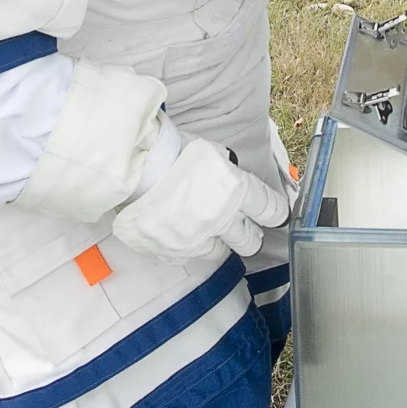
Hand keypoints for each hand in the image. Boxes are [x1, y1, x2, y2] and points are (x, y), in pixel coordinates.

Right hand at [112, 138, 288, 264]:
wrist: (131, 167)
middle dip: (248, 232)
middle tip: (241, 224)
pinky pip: (188, 256)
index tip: (273, 214)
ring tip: (204, 225)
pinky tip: (180, 232)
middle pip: (251, 240)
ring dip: (217, 240)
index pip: (271, 211)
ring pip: (221, 252)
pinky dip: (187, 246)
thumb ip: (228, 171)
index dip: (275, 213)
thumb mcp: (210, 152)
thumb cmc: (170, 151)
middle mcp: (222, 219)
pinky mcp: (173, 251)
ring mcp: (197, 239)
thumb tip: (233, 177)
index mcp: (236, 190)